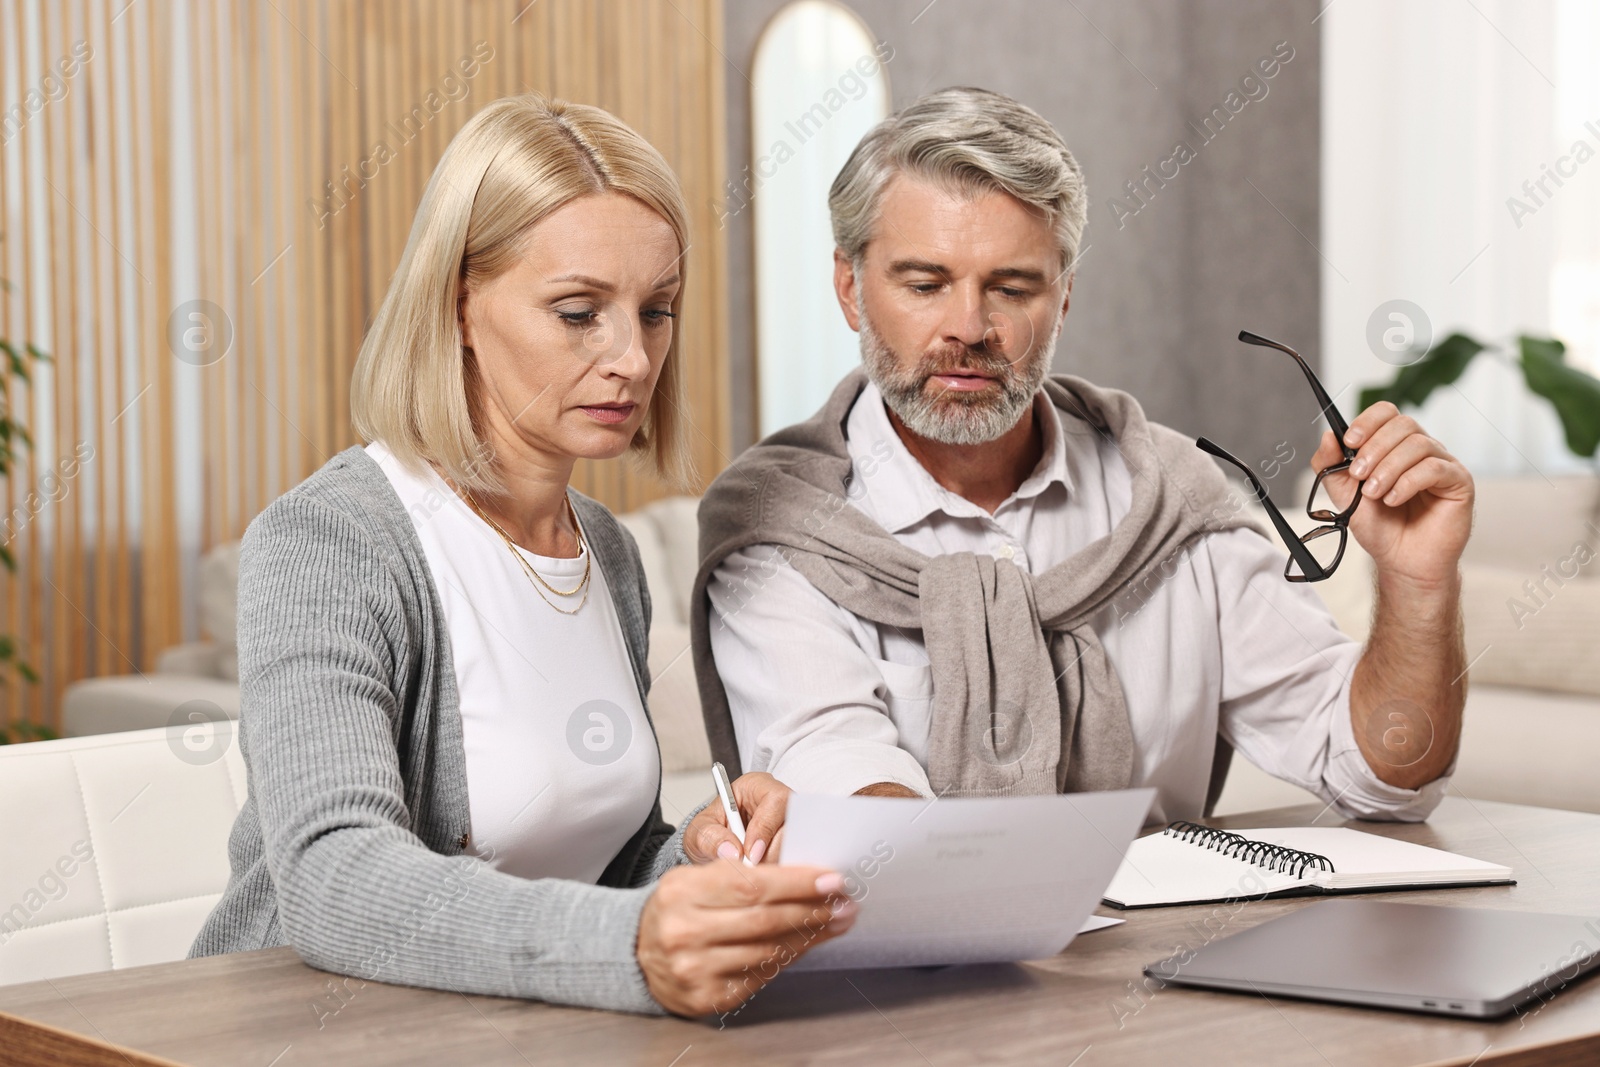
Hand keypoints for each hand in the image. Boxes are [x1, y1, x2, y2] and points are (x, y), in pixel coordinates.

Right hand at [637, 862, 855, 1015]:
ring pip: (768, 950)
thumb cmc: (676, 910)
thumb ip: (742, 873)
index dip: (797, 882)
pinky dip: (787, 958)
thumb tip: (804, 876)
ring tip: (834, 921)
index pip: (752, 884)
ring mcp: (695, 968)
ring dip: (809, 935)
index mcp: (683, 891)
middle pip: (764, 919)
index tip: (831, 879)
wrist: (636, 953)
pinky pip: (760, 976)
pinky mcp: (707, 997)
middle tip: (843, 901)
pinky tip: (804, 944)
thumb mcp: (696, 877)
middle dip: (812, 909)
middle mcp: (686, 931)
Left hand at [683, 771, 790, 864]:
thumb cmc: (709, 833)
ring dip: (775, 864)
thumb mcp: (699, 832)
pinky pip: (796, 859)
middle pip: (791, 824)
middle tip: (751, 870)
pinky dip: (779, 871)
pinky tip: (762, 876)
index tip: (751, 854)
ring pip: (795, 845)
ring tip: (752, 873)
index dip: (765, 828)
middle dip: (771, 852)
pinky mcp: (793, 845)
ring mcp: (789, 824)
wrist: (711, 851)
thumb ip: (711, 838)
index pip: (774, 800)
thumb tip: (732, 851)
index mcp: (755, 786)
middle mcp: (778, 802)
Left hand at [1311, 402, 1473, 589]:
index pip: (1387, 413)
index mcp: (1394, 446)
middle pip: (1403, 424)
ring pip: (1418, 444)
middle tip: (1360, 475)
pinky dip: (1408, 482)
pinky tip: (1393, 499)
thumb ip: (1331, 466)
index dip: (1367, 421)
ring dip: (1388, 468)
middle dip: (1375, 448)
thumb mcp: (1344, 494)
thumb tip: (1328, 435)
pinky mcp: (1459, 482)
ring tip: (1374, 493)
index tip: (1349, 441)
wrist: (1401, 561)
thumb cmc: (1379, 527)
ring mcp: (1442, 464)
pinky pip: (1435, 468)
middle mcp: (1421, 449)